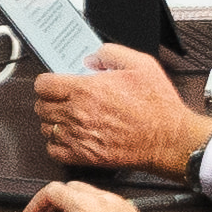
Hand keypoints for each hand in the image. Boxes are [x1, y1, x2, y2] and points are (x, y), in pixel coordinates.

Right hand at [23, 177, 153, 211]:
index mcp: (82, 204)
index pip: (50, 191)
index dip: (35, 203)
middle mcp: (97, 196)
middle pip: (66, 187)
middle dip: (51, 202)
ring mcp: (111, 199)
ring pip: (83, 191)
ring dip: (69, 203)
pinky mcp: (123, 206)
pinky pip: (99, 198)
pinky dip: (87, 206)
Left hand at [33, 48, 211, 170]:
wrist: (169, 140)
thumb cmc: (158, 107)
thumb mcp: (141, 64)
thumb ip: (110, 54)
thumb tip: (91, 58)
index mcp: (87, 90)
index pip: (43, 84)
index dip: (48, 82)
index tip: (55, 83)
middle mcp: (78, 114)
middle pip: (41, 106)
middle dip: (50, 100)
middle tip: (62, 99)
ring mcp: (79, 137)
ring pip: (45, 128)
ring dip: (53, 121)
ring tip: (67, 117)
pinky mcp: (85, 157)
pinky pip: (53, 151)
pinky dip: (56, 144)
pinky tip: (69, 137)